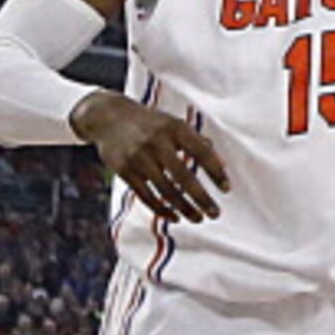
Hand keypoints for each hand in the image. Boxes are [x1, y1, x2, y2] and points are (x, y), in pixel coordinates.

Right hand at [73, 89, 227, 221]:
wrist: (108, 116)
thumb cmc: (151, 124)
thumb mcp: (174, 124)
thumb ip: (198, 142)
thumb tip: (222, 165)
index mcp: (174, 128)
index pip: (201, 152)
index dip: (216, 172)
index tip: (226, 189)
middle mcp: (156, 142)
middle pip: (183, 176)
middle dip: (201, 198)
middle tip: (215, 214)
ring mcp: (138, 157)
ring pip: (165, 190)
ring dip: (184, 208)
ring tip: (198, 218)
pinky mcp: (123, 169)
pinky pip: (145, 195)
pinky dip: (161, 209)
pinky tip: (175, 217)